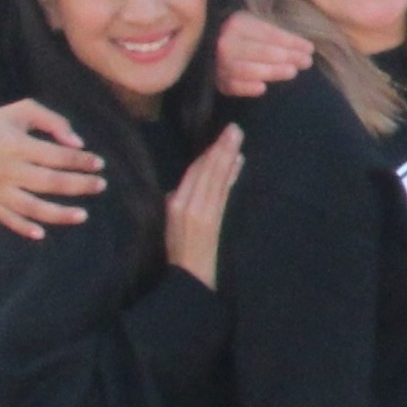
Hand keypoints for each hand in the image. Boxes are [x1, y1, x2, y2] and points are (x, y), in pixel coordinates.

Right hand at [0, 100, 103, 238]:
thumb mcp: (23, 110)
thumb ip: (54, 122)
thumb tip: (79, 144)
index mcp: (16, 144)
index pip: (56, 156)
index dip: (81, 160)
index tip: (98, 163)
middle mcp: (5, 169)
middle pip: (49, 182)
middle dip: (79, 185)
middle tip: (100, 185)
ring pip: (31, 207)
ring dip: (59, 214)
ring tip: (83, 215)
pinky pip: (7, 219)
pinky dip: (23, 228)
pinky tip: (42, 234)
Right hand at [162, 124, 244, 288]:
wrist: (189, 276)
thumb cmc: (177, 250)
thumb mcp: (168, 221)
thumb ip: (176, 200)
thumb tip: (182, 186)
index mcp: (176, 203)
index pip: (194, 172)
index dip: (207, 153)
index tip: (220, 137)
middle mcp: (190, 204)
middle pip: (207, 171)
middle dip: (221, 149)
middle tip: (234, 129)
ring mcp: (204, 212)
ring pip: (216, 178)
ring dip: (228, 156)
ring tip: (237, 138)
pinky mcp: (214, 220)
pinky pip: (223, 191)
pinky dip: (231, 174)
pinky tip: (238, 162)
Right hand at [214, 12, 316, 99]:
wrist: (211, 46)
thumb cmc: (244, 36)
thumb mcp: (257, 25)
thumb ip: (278, 35)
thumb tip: (306, 48)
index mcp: (237, 24)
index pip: (268, 34)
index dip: (291, 42)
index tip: (310, 49)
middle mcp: (226, 43)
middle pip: (260, 51)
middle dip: (286, 56)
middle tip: (306, 62)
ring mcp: (220, 63)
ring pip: (247, 69)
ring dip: (272, 71)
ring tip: (292, 72)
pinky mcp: (218, 81)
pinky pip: (232, 86)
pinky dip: (246, 88)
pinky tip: (262, 88)